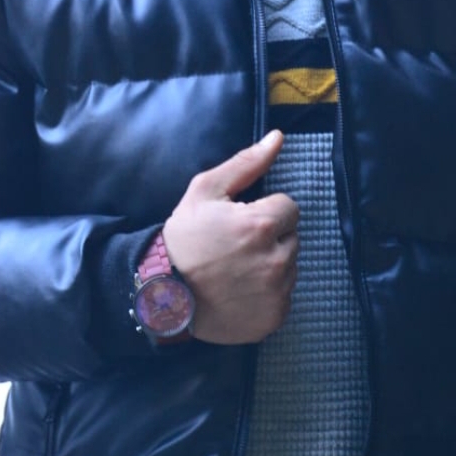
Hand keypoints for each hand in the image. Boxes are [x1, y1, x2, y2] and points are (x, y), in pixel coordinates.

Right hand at [162, 129, 297, 343]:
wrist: (163, 295)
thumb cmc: (184, 239)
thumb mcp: (206, 191)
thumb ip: (247, 163)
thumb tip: (278, 137)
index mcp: (262, 225)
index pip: (289, 208)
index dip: (265, 212)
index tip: (241, 222)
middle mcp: (276, 260)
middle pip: (291, 237)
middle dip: (270, 238)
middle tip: (236, 246)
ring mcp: (277, 293)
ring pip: (290, 266)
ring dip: (271, 264)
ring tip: (237, 269)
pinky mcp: (274, 318)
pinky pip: (284, 296)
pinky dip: (268, 293)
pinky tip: (241, 290)